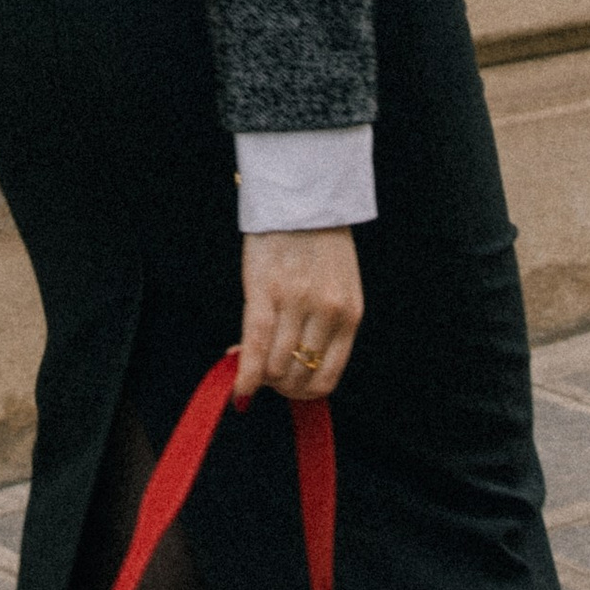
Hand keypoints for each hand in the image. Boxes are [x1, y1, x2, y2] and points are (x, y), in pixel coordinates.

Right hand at [233, 227, 361, 403]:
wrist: (303, 198)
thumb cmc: (318, 244)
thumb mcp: (336, 288)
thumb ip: (320, 326)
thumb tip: (283, 367)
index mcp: (349, 315)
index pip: (326, 377)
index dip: (301, 392)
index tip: (285, 388)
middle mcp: (327, 313)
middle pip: (298, 375)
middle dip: (278, 384)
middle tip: (264, 374)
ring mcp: (297, 302)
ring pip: (276, 365)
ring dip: (261, 376)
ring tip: (251, 365)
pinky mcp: (266, 290)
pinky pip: (257, 344)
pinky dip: (247, 373)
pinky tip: (240, 388)